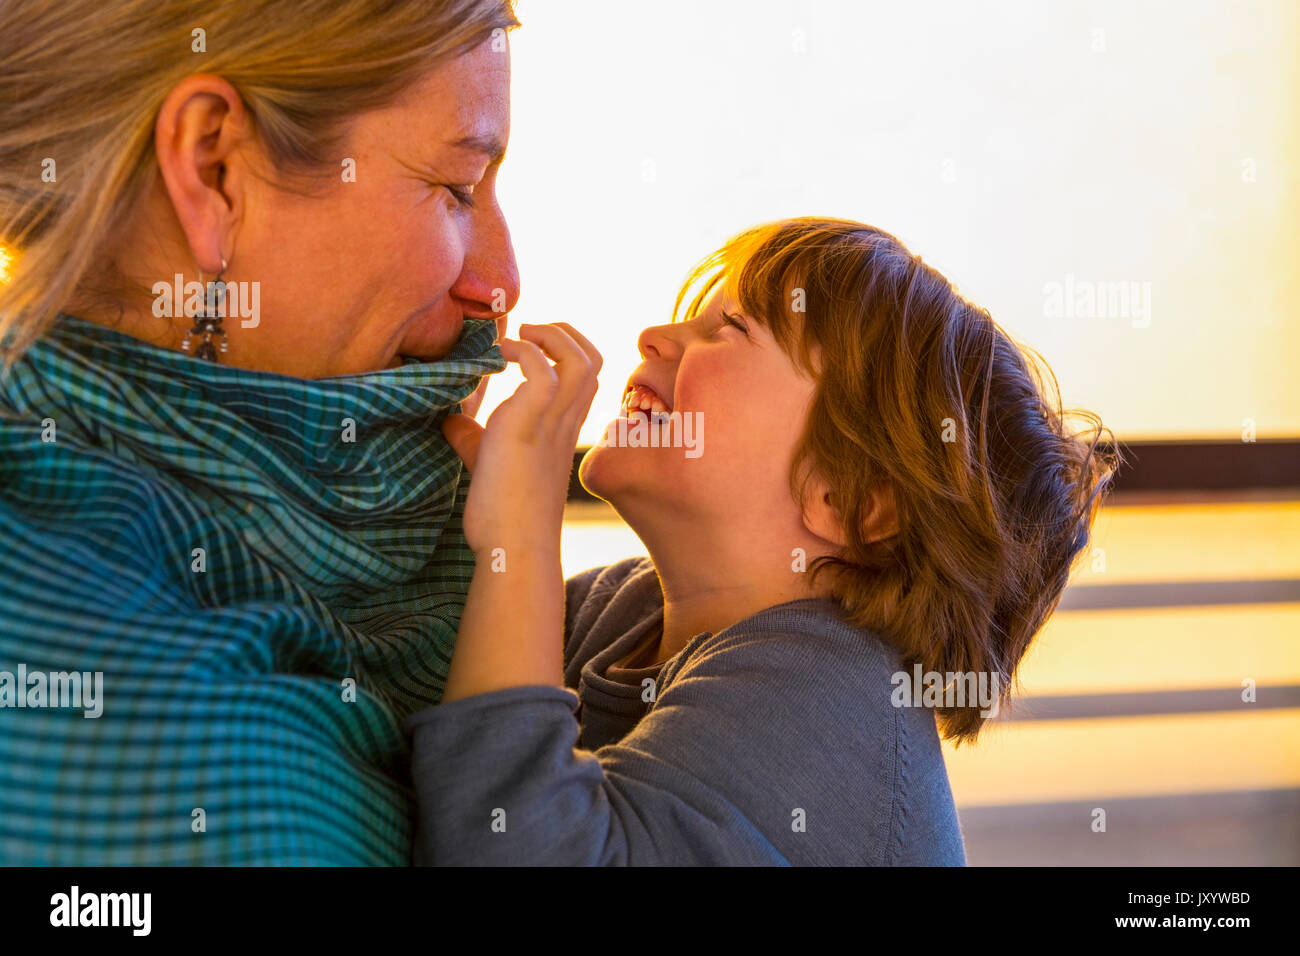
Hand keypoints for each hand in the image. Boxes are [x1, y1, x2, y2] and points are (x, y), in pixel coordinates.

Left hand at [441, 322, 601, 555]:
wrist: (511, 549)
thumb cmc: (503, 515)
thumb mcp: (489, 464)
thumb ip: (474, 439)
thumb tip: (449, 421)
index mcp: (563, 429)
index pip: (589, 375)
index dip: (568, 349)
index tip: (532, 347)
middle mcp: (565, 422)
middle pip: (593, 358)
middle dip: (565, 332)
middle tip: (528, 333)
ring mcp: (550, 423)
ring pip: (580, 359)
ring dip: (550, 335)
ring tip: (518, 336)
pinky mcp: (527, 425)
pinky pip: (540, 370)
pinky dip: (521, 351)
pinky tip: (496, 356)